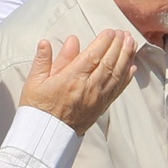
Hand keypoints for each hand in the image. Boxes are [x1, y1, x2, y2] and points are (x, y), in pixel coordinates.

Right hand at [18, 31, 135, 131]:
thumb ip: (44, 60)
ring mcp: (97, 99)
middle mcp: (88, 88)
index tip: (110, 32)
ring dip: (126, 57)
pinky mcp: (101, 107)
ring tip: (132, 43)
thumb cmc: (38, 107)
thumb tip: (50, 42)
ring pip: (117, 74)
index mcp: (71, 79)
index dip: (104, 42)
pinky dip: (127, 77)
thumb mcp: (35, 82)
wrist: (46, 136)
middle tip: (124, 33)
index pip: (93, 56)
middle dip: (119, 46)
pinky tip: (132, 67)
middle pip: (109, 63)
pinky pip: (117, 90)